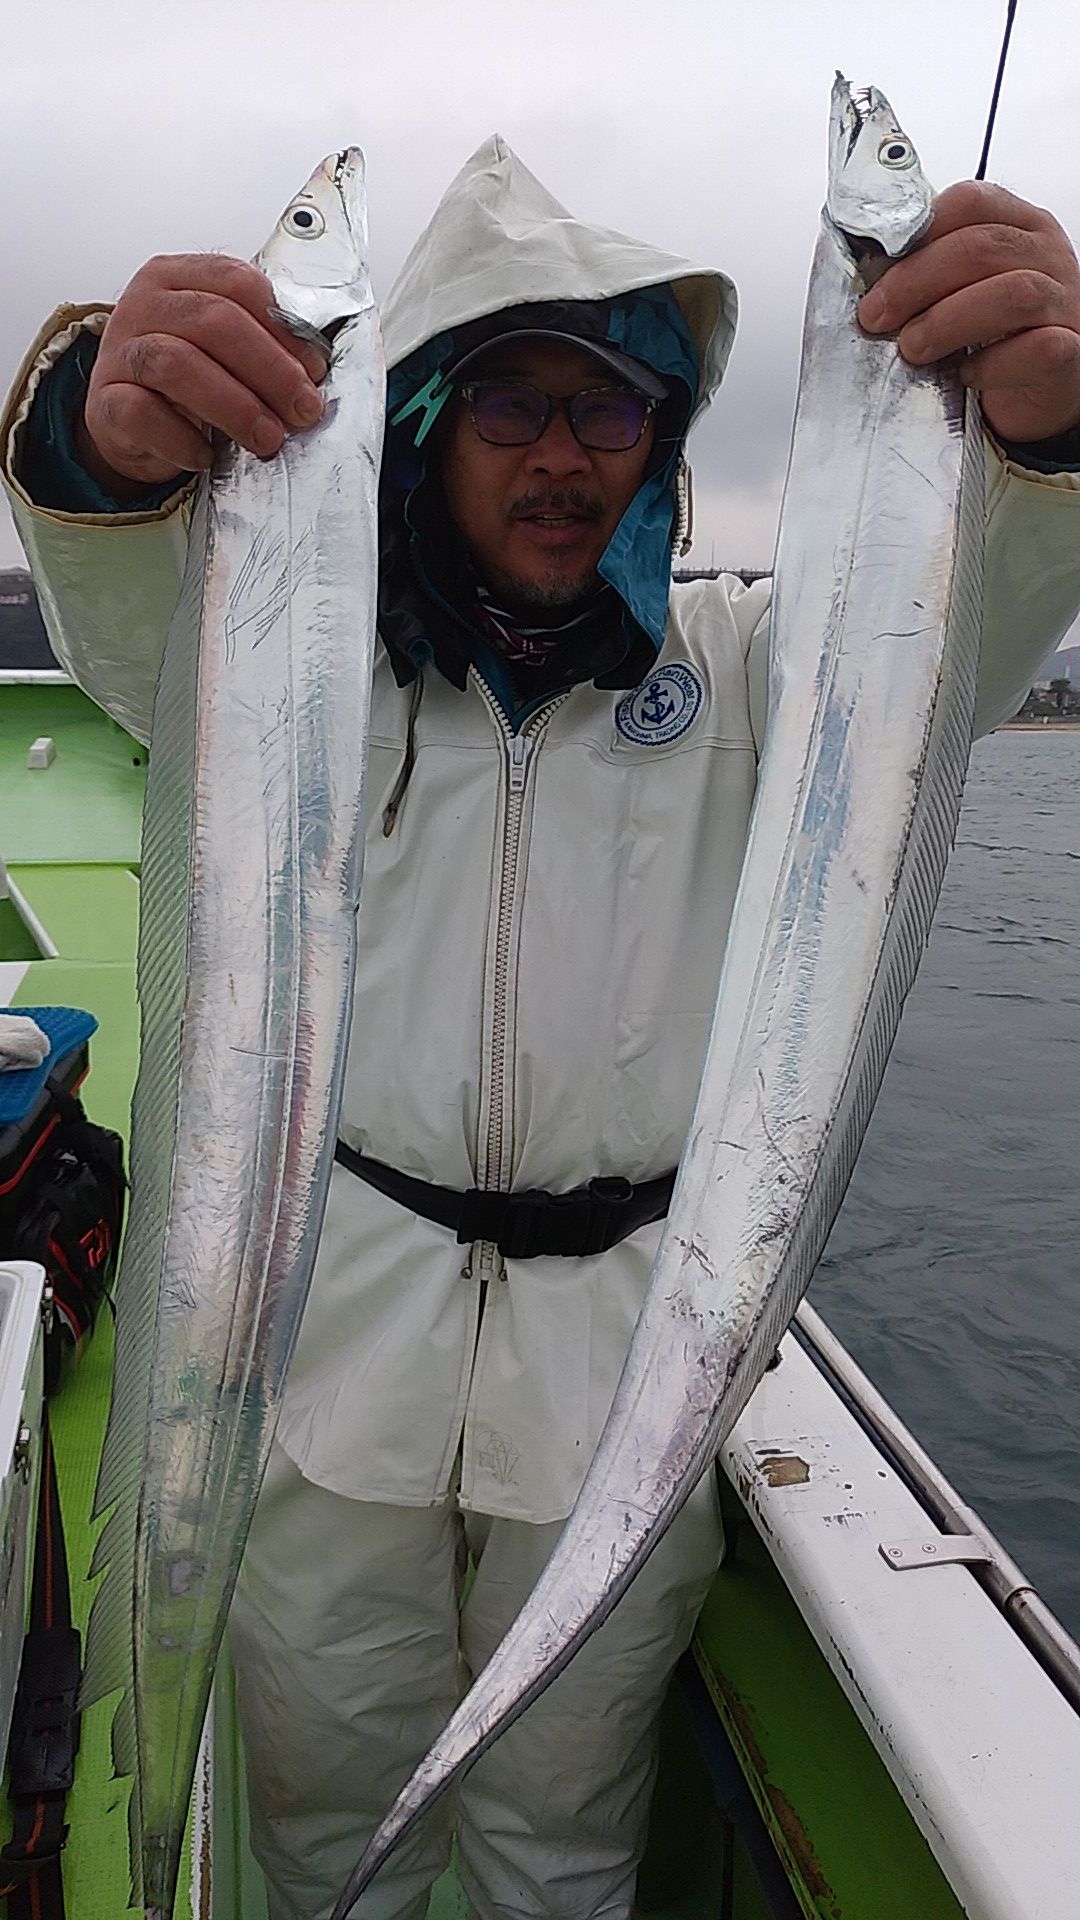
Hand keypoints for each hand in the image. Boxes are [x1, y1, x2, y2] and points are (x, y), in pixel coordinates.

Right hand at [80, 254, 328, 490]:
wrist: (128, 420)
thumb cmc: (187, 381)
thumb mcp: (225, 350)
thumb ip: (263, 346)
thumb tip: (313, 374)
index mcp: (179, 277)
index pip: (237, 284)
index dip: (283, 328)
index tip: (313, 370)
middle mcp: (145, 304)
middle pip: (213, 321)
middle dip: (270, 370)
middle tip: (302, 410)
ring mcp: (120, 350)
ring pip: (176, 364)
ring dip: (234, 406)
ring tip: (268, 438)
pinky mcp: (104, 399)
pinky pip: (143, 414)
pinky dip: (184, 440)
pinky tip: (207, 456)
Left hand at [858, 182, 1079, 443]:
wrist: (1045, 388)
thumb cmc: (1000, 338)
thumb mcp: (963, 291)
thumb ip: (931, 275)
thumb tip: (870, 283)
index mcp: (1019, 227)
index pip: (971, 202)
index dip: (919, 232)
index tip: (876, 269)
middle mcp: (1046, 256)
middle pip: (981, 246)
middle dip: (915, 281)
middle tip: (877, 316)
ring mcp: (1063, 303)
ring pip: (1012, 293)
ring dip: (948, 321)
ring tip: (912, 348)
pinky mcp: (1068, 354)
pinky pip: (1037, 348)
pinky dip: (993, 364)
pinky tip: (967, 374)